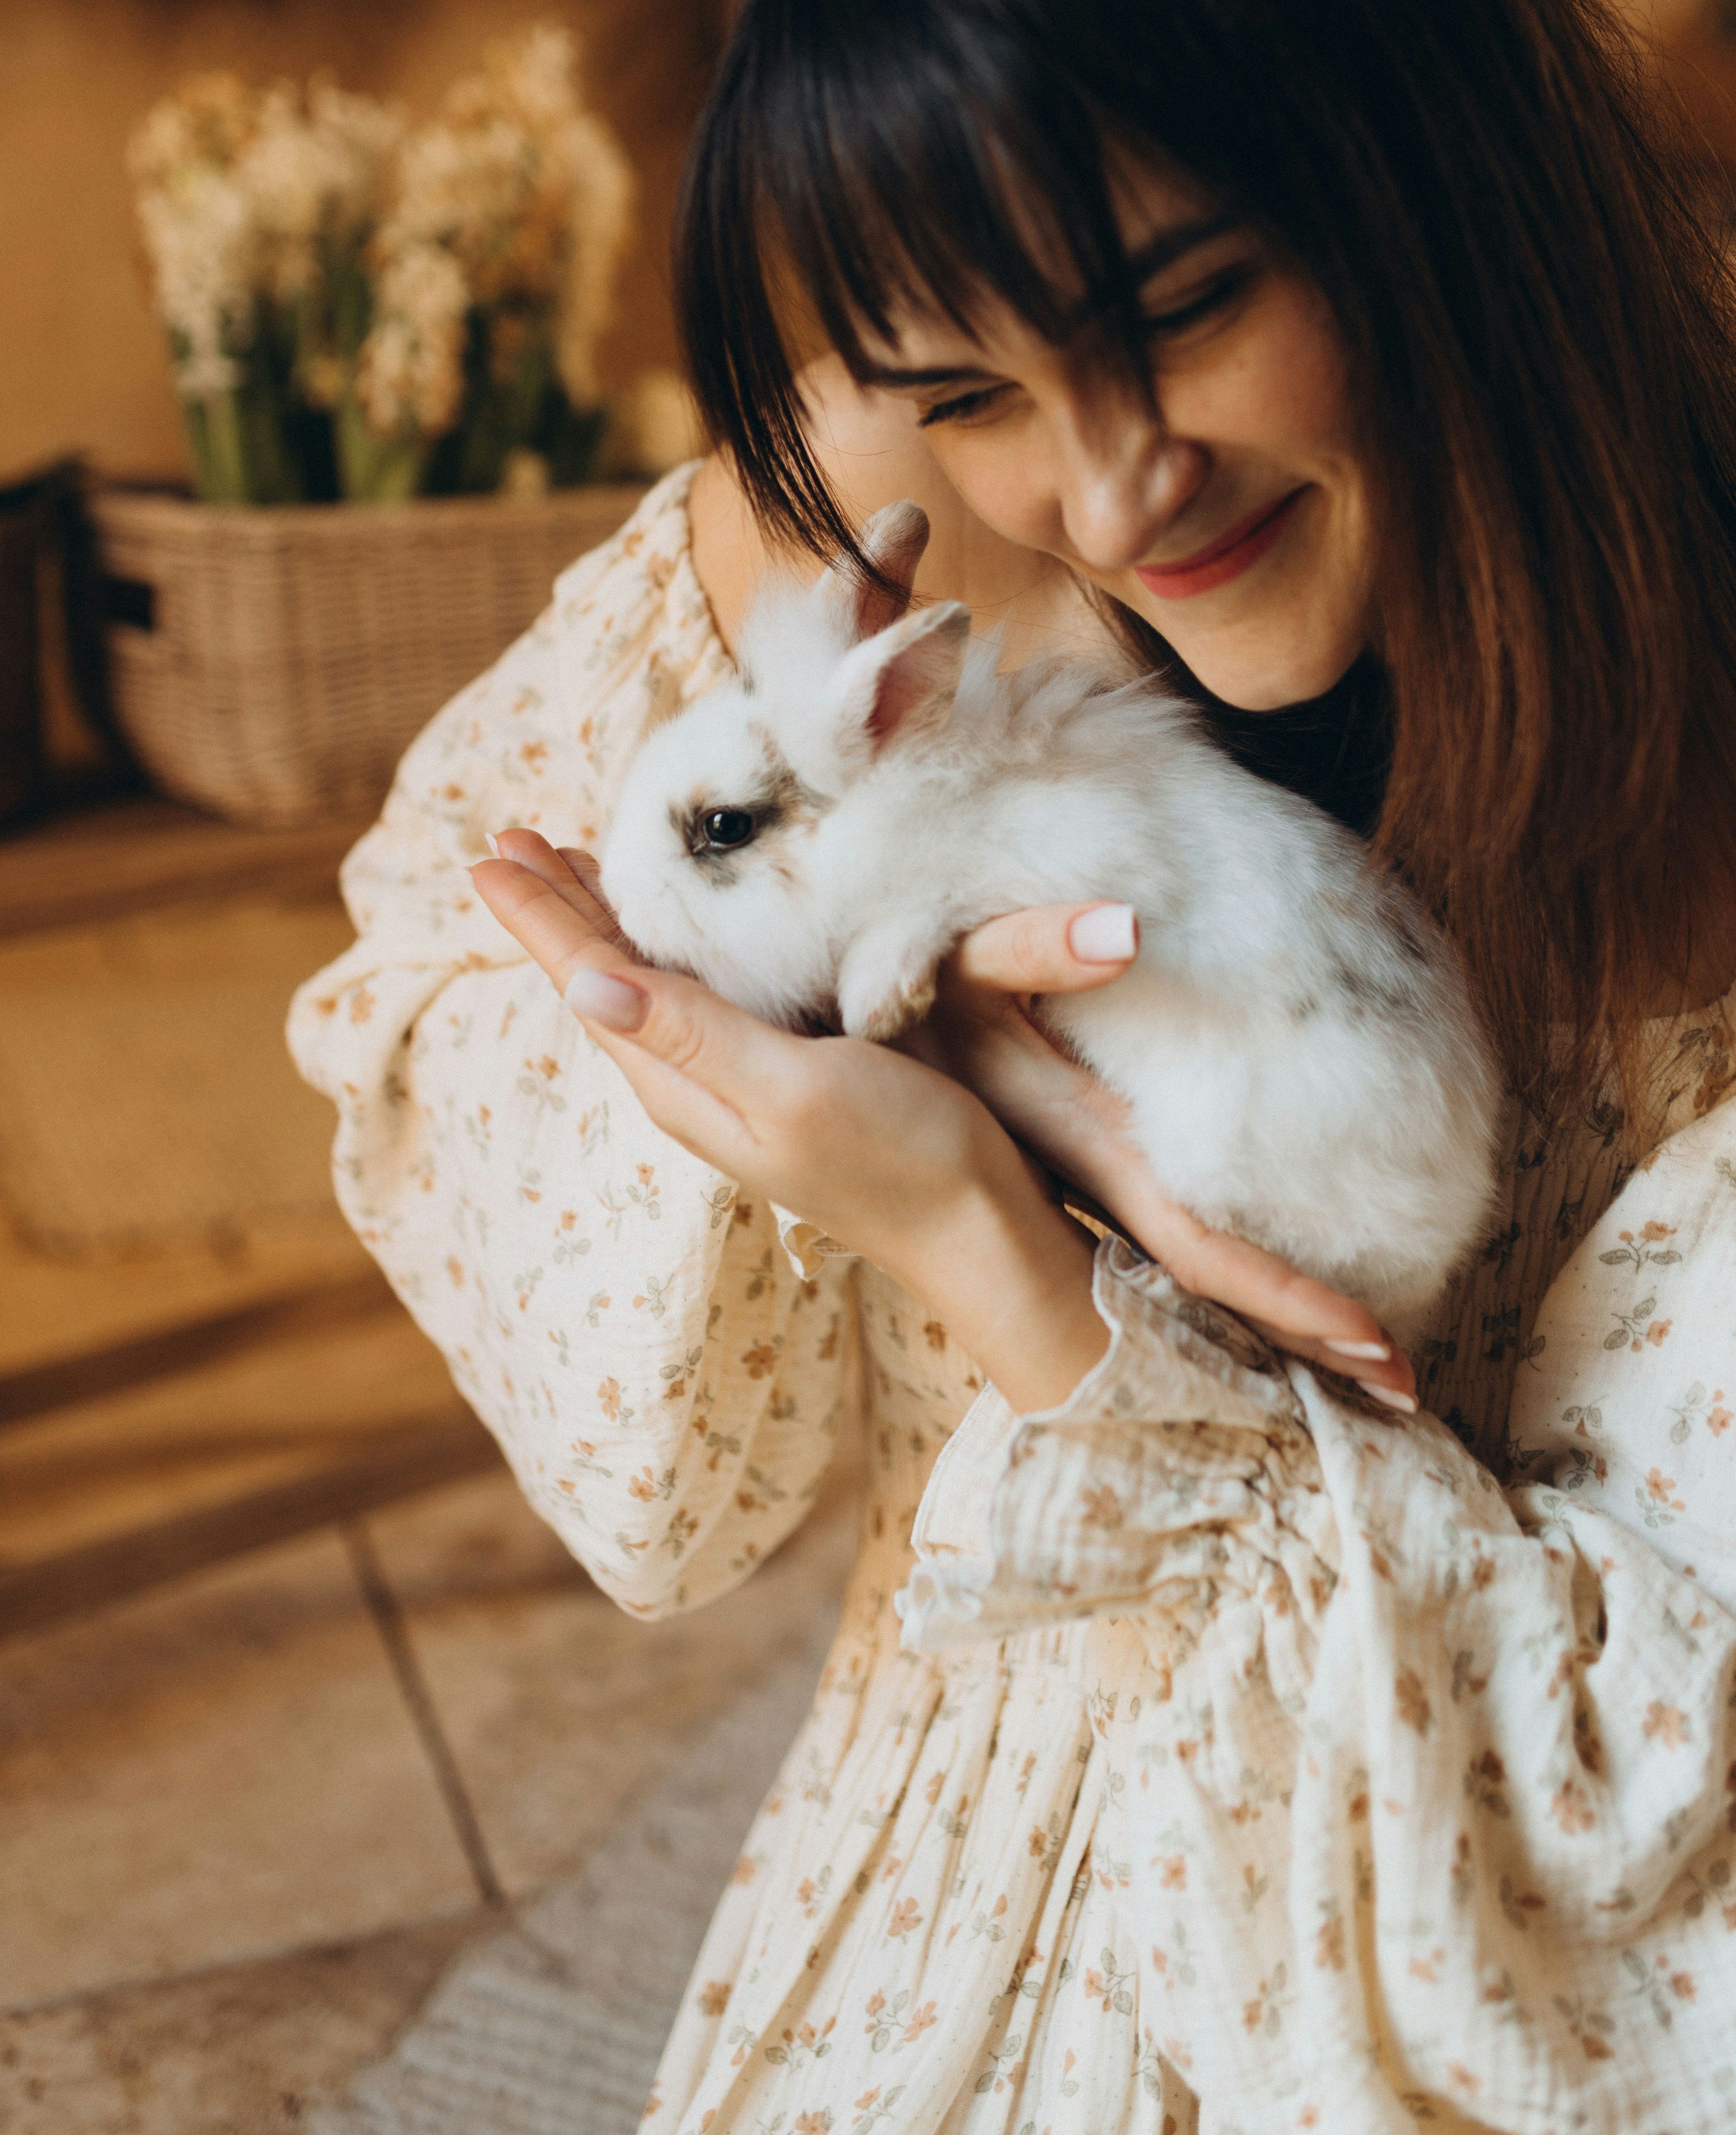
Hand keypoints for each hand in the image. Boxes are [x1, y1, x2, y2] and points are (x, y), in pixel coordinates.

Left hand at [467, 831, 1107, 1412]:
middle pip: (607, 977)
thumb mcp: (790, 1090)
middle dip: (559, 906)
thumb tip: (581, 981)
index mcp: (682, 1079)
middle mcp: (698, 1077)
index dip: (538, 914)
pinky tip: (686, 922)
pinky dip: (679, 940)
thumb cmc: (899, 1160)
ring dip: (610, 920)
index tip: (488, 853)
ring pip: (652, 981)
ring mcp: (742, 1075)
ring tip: (571, 868)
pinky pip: (706, 990)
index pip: (587, 981)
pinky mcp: (791, 1067)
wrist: (979, 1231)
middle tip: (511, 843)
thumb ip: (691, 1032)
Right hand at [909, 902, 1418, 1409]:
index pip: (1200, 1244)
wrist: (817, 1049)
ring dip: (1265, 1310)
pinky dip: (1218, 1270)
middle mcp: (1084, 1181)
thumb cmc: (891, 1002)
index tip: (1378, 1346)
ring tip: (1359, 1359)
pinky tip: (1246, 1285)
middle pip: (1210, 1278)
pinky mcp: (1055, 1162)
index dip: (1286, 1297)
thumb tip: (1129, 927)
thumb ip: (1036, 945)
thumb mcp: (962, 961)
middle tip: (1407, 1387)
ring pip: (1179, 1265)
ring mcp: (1068, 1180)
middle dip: (1302, 1330)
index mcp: (1079, 1149)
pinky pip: (1152, 1232)